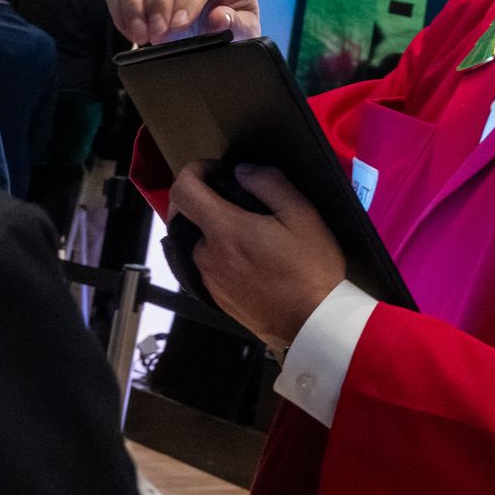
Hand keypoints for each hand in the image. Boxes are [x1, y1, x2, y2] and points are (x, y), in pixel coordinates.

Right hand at [108, 0, 260, 44]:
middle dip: (157, 2)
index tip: (179, 25)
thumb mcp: (245, 28)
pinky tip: (133, 33)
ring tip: (141, 36)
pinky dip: (120, 12)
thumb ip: (237, 23)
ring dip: (133, 6)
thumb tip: (219, 17)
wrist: (215, 26)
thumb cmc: (233, 21)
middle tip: (158, 35)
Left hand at [170, 162, 345, 349]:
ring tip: (255, 236)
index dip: (193, 171)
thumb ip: (269, 184)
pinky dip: (222, 255)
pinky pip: (209, 266)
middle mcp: (206, 254)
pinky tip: (253, 261)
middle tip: (240, 202)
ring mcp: (208, 279)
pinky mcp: (215, 298)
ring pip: (201, 243)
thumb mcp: (302, 214)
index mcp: (224, 230)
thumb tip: (242, 171)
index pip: (183, 190)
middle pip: (187, 217)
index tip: (214, 171)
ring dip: (217, 232)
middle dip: (205, 202)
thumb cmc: (311, 268)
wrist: (312, 324)